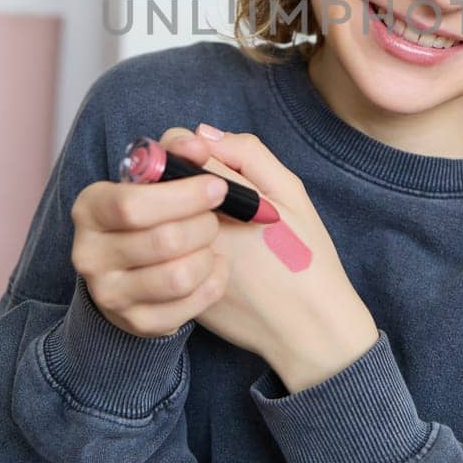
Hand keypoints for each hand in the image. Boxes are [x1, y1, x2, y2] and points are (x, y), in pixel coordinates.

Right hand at [68, 130, 232, 337]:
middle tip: (214, 218)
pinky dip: (213, 283)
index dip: (183, 195)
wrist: (137, 269)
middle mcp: (89, 254)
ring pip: (179, 276)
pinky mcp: (136, 323)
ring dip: (208, 255)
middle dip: (203, 226)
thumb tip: (197, 142)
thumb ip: (180, 151)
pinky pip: (190, 307)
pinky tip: (214, 267)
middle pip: (163, 241)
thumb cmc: (155, 211)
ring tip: (211, 243)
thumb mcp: (161, 174)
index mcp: (90, 208)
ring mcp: (109, 294)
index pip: (133, 204)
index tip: (217, 187)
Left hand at [165, 124, 378, 392]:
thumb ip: (248, 154)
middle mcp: (192, 230)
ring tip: (201, 224)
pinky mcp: (173, 294)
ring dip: (168, 214)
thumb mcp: (291, 193)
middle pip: (157, 183)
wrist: (309, 328)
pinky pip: (157, 257)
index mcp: (223, 199)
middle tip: (202, 193)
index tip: (200, 155)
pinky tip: (201, 254)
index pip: (178, 149)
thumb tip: (204, 134)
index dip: (186, 147)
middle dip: (172, 179)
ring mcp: (179, 264)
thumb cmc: (307, 258)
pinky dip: (172, 249)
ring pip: (153, 220)